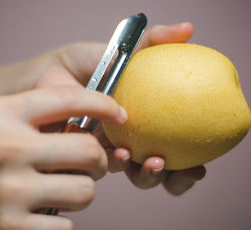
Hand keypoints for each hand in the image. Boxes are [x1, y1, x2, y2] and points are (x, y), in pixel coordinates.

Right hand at [0, 86, 125, 229]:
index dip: (103, 104)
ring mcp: (8, 190)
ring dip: (77, 196)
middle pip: (88, 151)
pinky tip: (36, 220)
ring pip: (85, 192)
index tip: (118, 115)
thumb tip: (88, 127)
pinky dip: (58, 226)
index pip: (68, 98)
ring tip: (55, 196)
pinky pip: (67, 228)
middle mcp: (4, 146)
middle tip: (86, 168)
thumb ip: (31, 120)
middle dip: (96, 163)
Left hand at [30, 22, 205, 194]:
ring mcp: (109, 152)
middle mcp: (132, 141)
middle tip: (180, 170)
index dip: (190, 164)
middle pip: (160, 171)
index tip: (201, 166)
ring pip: (134, 176)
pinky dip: (116, 165)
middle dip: (174, 179)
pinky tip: (118, 152)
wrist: (49, 74)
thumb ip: (153, 43)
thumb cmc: (88, 64)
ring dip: (148, 175)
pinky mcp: (85, 157)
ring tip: (152, 161)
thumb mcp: (123, 52)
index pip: (177, 149)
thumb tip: (188, 29)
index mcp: (147, 124)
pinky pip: (103, 171)